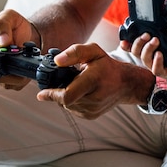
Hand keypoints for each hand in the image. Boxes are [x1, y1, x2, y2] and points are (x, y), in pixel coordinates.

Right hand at [0, 9, 34, 87]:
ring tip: (26, 66)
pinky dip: (23, 79)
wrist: (30, 32)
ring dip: (17, 78)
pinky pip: (15, 85)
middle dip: (6, 77)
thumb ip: (2, 26)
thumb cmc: (15, 24)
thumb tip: (3, 42)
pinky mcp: (10, 75)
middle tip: (20, 69)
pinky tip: (28, 69)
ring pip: (4, 83)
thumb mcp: (8, 17)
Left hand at [37, 43, 152, 118]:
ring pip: (68, 105)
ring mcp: (93, 109)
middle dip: (59, 91)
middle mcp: (94, 98)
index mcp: (93, 80)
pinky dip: (73, 101)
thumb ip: (74, 52)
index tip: (41, 93)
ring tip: (78, 84)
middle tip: (66, 80)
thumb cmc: (107, 66)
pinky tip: (82, 92)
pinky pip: (73, 109)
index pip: (67, 95)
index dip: (52, 95)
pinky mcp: (92, 115)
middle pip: (65, 100)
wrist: (126, 83)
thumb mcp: (93, 51)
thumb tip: (57, 61)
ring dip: (67, 96)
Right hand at [125, 18, 166, 83]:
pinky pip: (155, 69)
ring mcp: (155, 65)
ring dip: (148, 48)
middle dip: (138, 42)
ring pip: (144, 58)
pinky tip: (160, 54)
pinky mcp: (163, 72)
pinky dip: (156, 61)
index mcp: (149, 47)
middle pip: (135, 51)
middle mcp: (149, 56)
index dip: (126, 44)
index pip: (133, 46)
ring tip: (156, 40)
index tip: (124, 39)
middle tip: (147, 34)